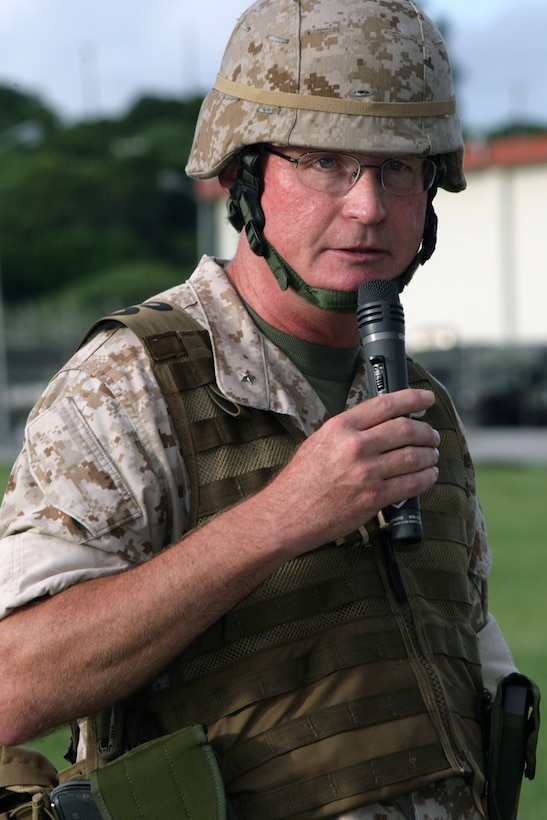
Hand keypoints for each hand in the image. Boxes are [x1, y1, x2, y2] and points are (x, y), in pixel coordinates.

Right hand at [260, 388, 438, 554]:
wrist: (286, 514)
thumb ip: (349, 430)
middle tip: (432, 436)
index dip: (413, 398)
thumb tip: (381, 423)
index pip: (386, 404)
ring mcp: (366, 472)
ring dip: (429, 455)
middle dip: (426, 432)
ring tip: (432, 456)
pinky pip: (412, 484)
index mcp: (341, 427)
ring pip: (414, 456)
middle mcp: (355, 446)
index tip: (427, 398)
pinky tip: (428, 476)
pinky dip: (426, 478)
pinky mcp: (374, 498)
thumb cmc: (300, 479)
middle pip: (406, 430)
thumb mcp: (319, 441)